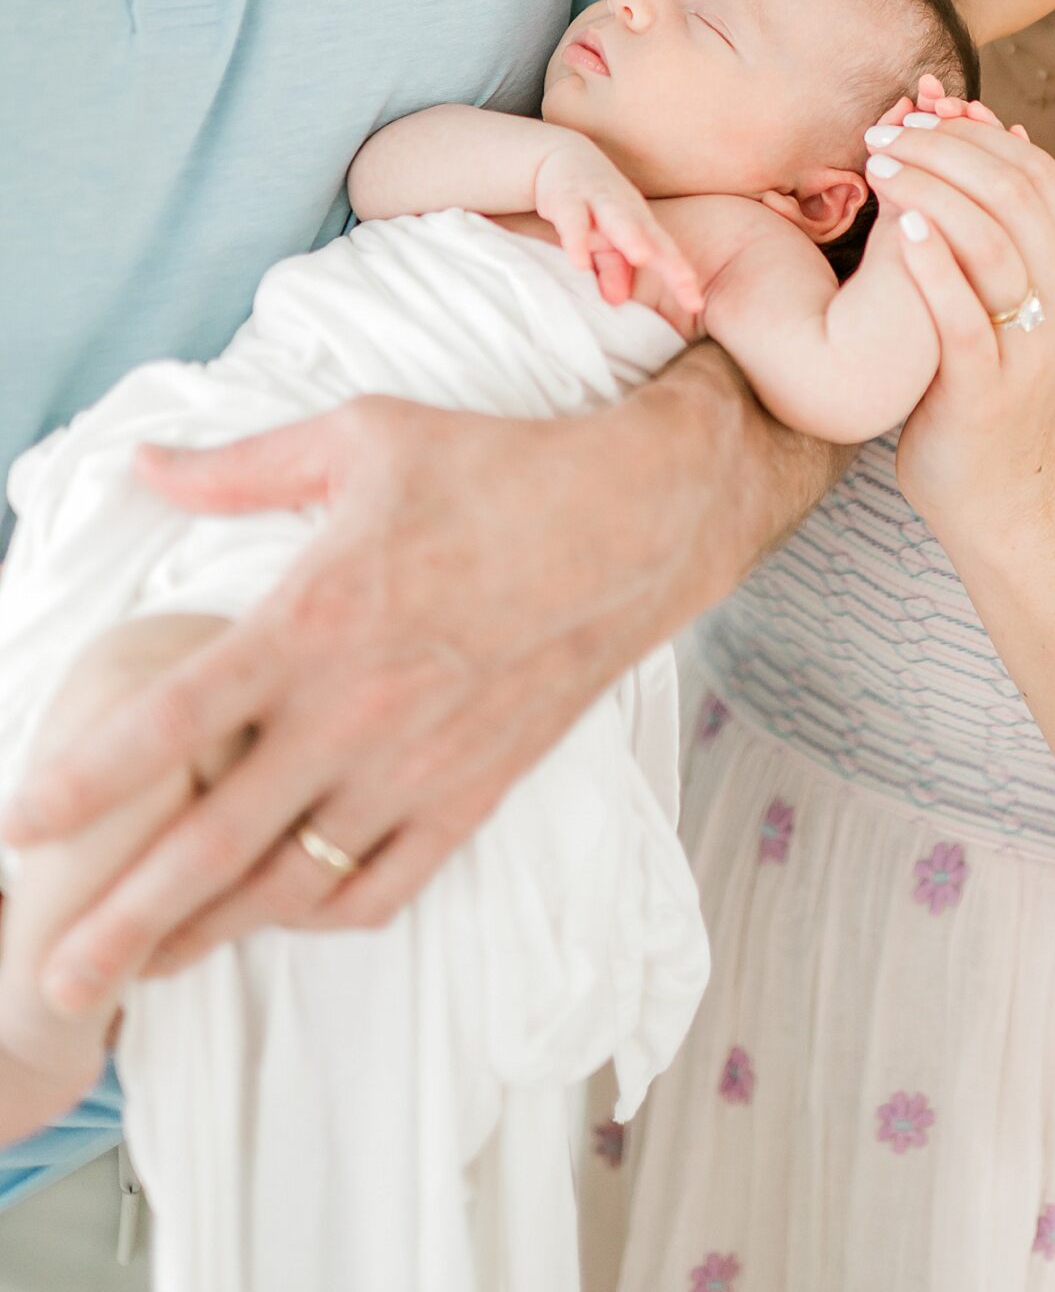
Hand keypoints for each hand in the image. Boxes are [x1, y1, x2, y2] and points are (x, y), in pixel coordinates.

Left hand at [0, 365, 742, 1017]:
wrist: (634, 521)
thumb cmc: (496, 468)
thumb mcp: (362, 436)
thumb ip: (241, 466)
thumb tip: (143, 464)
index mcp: (312, 618)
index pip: (172, 717)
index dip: (85, 777)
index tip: (17, 819)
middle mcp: (354, 710)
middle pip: (214, 842)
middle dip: (122, 921)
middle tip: (55, 978)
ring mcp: (416, 766)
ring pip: (293, 883)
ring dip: (211, 934)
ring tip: (146, 968)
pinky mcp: (472, 794)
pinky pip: (383, 886)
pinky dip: (322, 914)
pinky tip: (282, 914)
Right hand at [534, 135, 700, 314]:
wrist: (560, 156)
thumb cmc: (593, 206)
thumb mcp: (604, 239)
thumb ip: (613, 267)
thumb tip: (617, 300)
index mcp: (641, 223)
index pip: (667, 253)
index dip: (681, 277)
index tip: (695, 305)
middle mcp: (626, 211)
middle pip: (653, 238)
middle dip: (671, 262)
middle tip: (687, 284)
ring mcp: (599, 200)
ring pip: (619, 220)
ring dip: (631, 237)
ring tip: (643, 258)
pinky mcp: (567, 197)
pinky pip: (573, 220)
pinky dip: (576, 240)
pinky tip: (579, 263)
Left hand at [864, 89, 1054, 534]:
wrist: (992, 490)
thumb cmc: (979, 380)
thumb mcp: (1001, 297)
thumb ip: (999, 226)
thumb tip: (1001, 132)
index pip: (1036, 173)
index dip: (978, 130)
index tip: (922, 108)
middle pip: (1014, 195)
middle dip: (945, 148)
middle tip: (885, 129)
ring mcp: (1029, 348)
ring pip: (993, 244)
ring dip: (932, 190)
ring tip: (878, 163)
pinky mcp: (987, 390)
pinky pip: (964, 317)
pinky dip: (933, 268)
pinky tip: (899, 230)